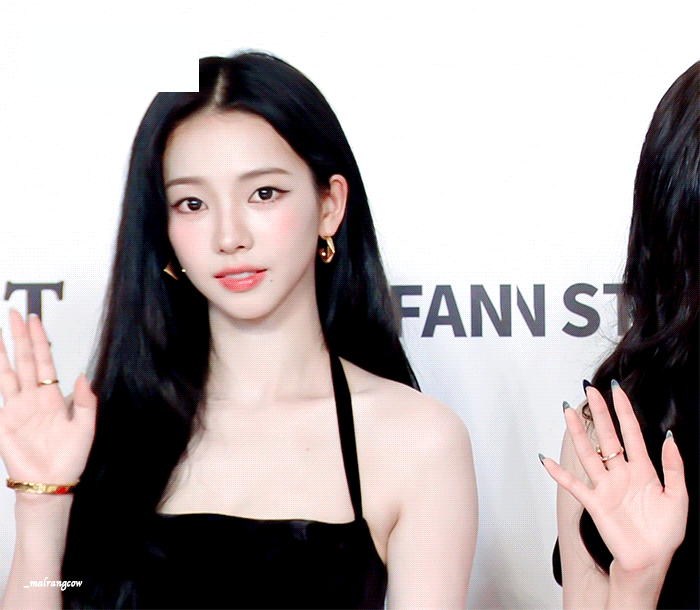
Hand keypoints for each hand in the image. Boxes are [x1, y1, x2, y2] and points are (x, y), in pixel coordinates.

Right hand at [0, 310, 96, 489]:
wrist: (51, 482)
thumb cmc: (71, 458)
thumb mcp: (86, 427)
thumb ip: (85, 401)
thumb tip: (83, 375)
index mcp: (54, 396)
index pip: (46, 360)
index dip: (40, 340)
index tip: (36, 320)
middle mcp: (34, 397)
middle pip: (26, 359)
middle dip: (20, 336)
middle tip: (15, 314)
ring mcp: (17, 407)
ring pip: (8, 372)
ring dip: (2, 352)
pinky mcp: (4, 420)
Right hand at [542, 382, 687, 574]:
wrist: (650, 562)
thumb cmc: (664, 534)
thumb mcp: (678, 498)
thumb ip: (674, 468)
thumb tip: (669, 438)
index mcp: (643, 470)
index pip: (631, 433)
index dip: (624, 411)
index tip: (616, 391)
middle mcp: (621, 474)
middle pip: (607, 436)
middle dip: (599, 413)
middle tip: (590, 391)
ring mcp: (605, 486)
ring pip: (588, 453)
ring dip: (577, 433)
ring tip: (568, 412)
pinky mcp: (594, 502)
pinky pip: (572, 484)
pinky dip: (559, 473)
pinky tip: (547, 461)